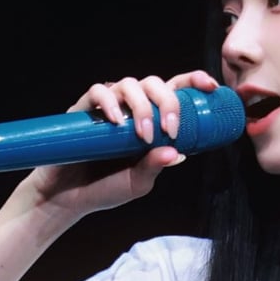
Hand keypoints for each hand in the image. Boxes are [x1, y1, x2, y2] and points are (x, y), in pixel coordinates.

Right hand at [24, 70, 220, 213]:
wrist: (68, 198)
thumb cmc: (106, 189)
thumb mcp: (138, 183)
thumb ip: (155, 167)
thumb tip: (176, 153)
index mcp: (151, 121)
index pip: (174, 92)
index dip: (193, 82)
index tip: (211, 87)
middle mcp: (131, 109)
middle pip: (154, 83)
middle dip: (168, 102)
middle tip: (169, 130)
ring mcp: (108, 107)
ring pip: (129, 83)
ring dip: (143, 107)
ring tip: (142, 135)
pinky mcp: (84, 110)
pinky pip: (98, 92)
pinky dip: (109, 102)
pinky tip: (116, 121)